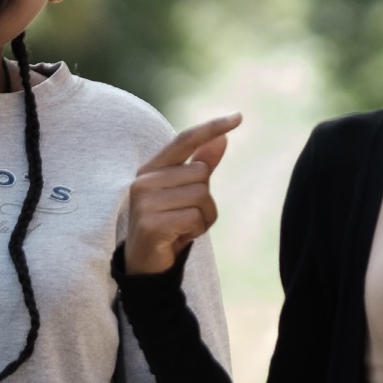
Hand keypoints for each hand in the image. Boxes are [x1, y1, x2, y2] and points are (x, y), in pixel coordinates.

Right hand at [125, 114, 240, 275]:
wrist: (145, 265)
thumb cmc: (168, 223)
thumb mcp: (185, 192)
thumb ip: (201, 165)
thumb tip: (222, 140)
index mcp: (150, 168)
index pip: (185, 139)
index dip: (212, 128)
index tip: (239, 117)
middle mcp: (144, 180)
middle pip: (201, 173)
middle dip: (206, 198)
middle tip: (188, 216)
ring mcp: (145, 202)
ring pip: (201, 196)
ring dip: (203, 217)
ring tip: (184, 227)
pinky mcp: (151, 224)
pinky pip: (195, 218)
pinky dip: (197, 230)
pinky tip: (180, 238)